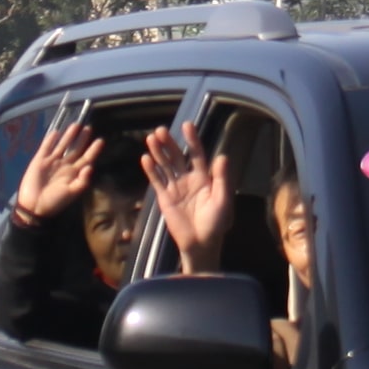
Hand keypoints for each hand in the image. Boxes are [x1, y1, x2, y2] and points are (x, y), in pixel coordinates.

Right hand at [15, 119, 104, 224]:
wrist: (34, 206)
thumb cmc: (55, 202)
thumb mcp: (72, 193)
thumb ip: (82, 181)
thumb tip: (90, 167)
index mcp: (74, 174)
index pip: (86, 159)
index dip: (93, 150)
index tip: (100, 141)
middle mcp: (64, 165)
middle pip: (76, 149)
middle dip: (82, 139)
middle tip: (89, 128)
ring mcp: (52, 162)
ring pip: (63, 145)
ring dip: (69, 135)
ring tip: (76, 125)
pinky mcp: (39, 160)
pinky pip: (46, 147)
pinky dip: (51, 140)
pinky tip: (56, 132)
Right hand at [143, 120, 236, 271]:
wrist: (201, 243)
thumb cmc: (216, 223)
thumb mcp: (223, 200)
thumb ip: (222, 179)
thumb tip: (222, 156)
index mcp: (204, 177)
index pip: (197, 154)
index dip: (192, 139)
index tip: (187, 125)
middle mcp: (188, 179)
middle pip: (177, 156)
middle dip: (169, 143)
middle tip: (160, 130)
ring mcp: (175, 187)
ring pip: (165, 166)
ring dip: (158, 152)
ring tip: (150, 138)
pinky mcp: (164, 198)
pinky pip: (157, 181)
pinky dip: (151, 170)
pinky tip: (145, 158)